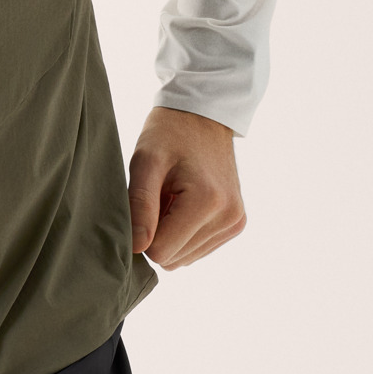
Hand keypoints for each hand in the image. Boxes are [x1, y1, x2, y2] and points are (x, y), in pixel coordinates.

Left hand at [128, 106, 245, 268]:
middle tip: (159, 195)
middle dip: (157, 232)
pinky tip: (184, 202)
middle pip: (173, 258)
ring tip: (172, 196)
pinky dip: (184, 233)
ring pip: (184, 258)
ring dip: (170, 233)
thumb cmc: (170, 133)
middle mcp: (228, 217)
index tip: (146, 200)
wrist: (203, 115)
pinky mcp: (235, 224)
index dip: (143, 230)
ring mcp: (235, 223)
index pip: (160, 251)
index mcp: (208, 202)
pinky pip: (197, 249)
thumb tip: (137, 248)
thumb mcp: (145, 161)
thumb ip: (140, 205)